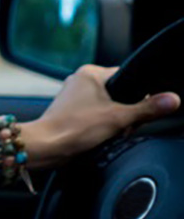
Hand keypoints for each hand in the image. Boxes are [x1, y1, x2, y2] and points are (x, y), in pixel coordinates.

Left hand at [24, 64, 179, 167]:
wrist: (47, 146)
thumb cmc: (75, 128)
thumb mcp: (120, 118)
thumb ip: (148, 108)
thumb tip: (172, 99)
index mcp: (90, 73)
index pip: (127, 76)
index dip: (138, 96)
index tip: (135, 112)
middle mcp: (79, 80)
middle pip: (118, 94)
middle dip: (124, 114)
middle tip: (119, 126)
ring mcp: (72, 96)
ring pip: (107, 107)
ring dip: (112, 122)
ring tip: (106, 132)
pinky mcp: (69, 111)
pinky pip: (94, 116)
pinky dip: (100, 127)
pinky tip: (97, 137)